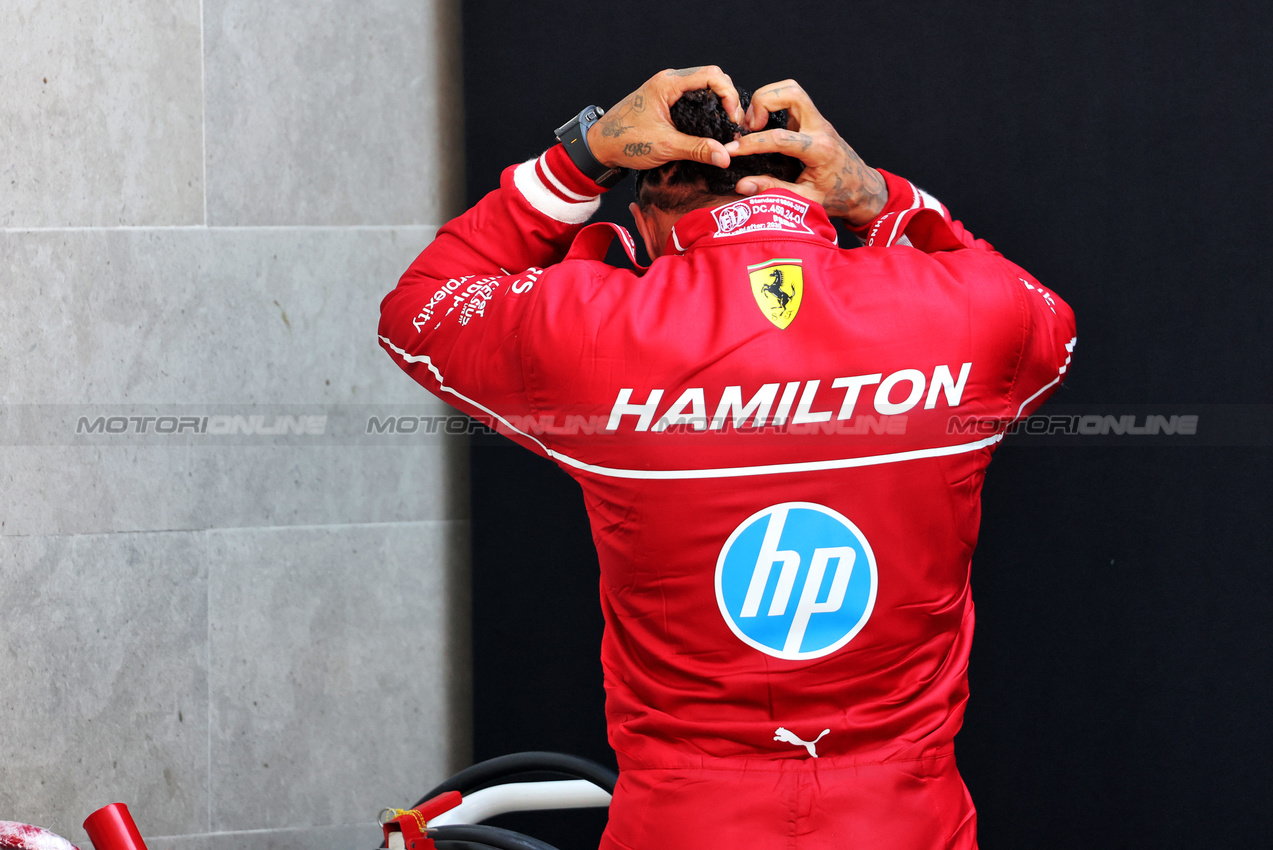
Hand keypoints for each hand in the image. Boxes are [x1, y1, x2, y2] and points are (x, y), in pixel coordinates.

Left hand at [586, 66, 744, 170]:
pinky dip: (706, 108)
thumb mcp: (665, 147)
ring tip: (726, 126)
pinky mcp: (665, 100)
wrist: (600, 146)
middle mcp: (668, 81)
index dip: (729, 95)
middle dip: (727, 99)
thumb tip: (725, 156)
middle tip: (734, 124)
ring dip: (718, 103)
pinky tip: (710, 127)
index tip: (733, 118)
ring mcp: (666, 89)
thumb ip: (697, 149)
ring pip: (703, 87)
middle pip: (711, 78)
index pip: (711, 75)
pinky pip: (693, 97)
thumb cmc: (625, 141)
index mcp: (667, 84)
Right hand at [723, 80, 887, 225]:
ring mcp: (817, 121)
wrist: (861, 189)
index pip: (779, 138)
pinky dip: (773, 103)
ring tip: (754, 124)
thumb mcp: (804, 200)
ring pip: (791, 89)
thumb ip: (773, 191)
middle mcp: (820, 128)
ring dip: (767, 98)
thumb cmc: (837, 196)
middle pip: (791, 93)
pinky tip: (764, 125)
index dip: (750, 144)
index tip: (731, 150)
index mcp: (819, 150)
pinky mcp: (812, 119)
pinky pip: (791, 99)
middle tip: (749, 126)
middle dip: (762, 102)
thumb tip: (742, 185)